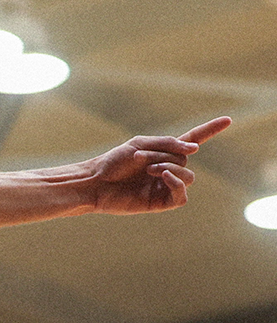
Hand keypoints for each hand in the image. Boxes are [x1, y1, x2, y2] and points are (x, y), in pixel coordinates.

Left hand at [83, 116, 229, 213]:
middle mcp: (168, 169)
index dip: (210, 130)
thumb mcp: (140, 144)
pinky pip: (181, 195)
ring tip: (148, 170)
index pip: (192, 141)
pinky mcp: (161, 202)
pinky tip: (161, 177)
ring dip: (169, 168)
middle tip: (139, 159)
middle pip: (184, 159)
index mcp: (163, 153)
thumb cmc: (113, 162)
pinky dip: (175, 183)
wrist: (95, 182)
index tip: (228, 119)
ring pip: (187, 176)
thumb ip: (168, 144)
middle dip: (164, 156)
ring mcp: (166, 186)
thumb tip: (195, 149)